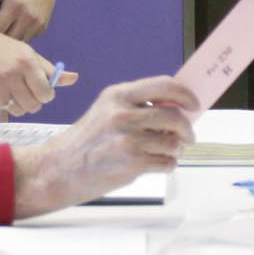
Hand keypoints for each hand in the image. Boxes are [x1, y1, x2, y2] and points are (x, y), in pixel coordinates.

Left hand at [0, 0, 57, 40]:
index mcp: (13, 5)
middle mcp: (26, 17)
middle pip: (7, 40)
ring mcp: (36, 24)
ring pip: (17, 43)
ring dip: (9, 40)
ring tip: (1, 34)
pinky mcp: (42, 27)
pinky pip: (27, 39)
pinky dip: (19, 37)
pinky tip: (14, 28)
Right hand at [0, 27, 75, 116]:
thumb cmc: (6, 50)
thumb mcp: (30, 54)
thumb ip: (51, 71)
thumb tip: (75, 79)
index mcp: (26, 61)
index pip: (46, 93)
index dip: (47, 94)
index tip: (42, 89)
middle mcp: (12, 73)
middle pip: (34, 105)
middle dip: (35, 101)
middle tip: (29, 91)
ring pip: (20, 110)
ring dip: (21, 105)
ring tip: (15, 91)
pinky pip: (5, 109)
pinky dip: (6, 103)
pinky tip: (1, 89)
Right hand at [12, 77, 199, 216]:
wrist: (59, 169)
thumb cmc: (86, 142)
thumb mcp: (107, 111)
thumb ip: (138, 106)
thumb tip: (177, 108)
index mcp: (118, 95)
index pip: (164, 85)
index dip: (185, 95)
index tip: (194, 104)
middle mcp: (122, 114)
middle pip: (174, 116)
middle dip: (186, 129)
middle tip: (187, 137)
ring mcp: (127, 139)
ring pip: (173, 142)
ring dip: (174, 150)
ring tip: (164, 153)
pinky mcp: (131, 162)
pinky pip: (166, 162)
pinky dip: (167, 165)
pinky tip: (155, 164)